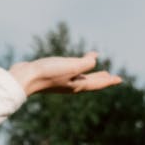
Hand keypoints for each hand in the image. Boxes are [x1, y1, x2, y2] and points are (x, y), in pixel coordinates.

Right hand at [7, 52, 122, 96]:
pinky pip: (70, 70)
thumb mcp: (71, 67)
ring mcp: (61, 80)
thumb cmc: (47, 73)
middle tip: (111, 77)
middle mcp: (71, 84)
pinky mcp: (53, 74)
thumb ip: (85, 64)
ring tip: (96, 68)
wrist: (24, 77)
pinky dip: (77, 66)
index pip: (97, 83)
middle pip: (90, 81)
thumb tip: (94, 60)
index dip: (108, 80)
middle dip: (101, 79)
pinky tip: (74, 62)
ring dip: (90, 73)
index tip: (119, 79)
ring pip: (80, 76)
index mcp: (77, 85)